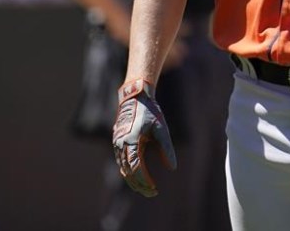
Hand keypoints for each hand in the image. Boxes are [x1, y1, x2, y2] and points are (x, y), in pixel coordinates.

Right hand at [112, 78, 176, 196]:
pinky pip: (121, 161)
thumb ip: (167, 149)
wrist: (135, 96)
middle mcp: (121, 144)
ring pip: (123, 168)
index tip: (154, 189)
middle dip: (139, 185)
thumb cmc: (150, 111)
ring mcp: (117, 143)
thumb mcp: (162, 129)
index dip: (144, 181)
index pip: (136, 168)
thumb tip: (172, 168)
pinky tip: (137, 177)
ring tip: (146, 188)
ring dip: (133, 180)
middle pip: (127, 172)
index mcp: (131, 141)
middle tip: (152, 193)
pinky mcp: (117, 142)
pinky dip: (128, 171)